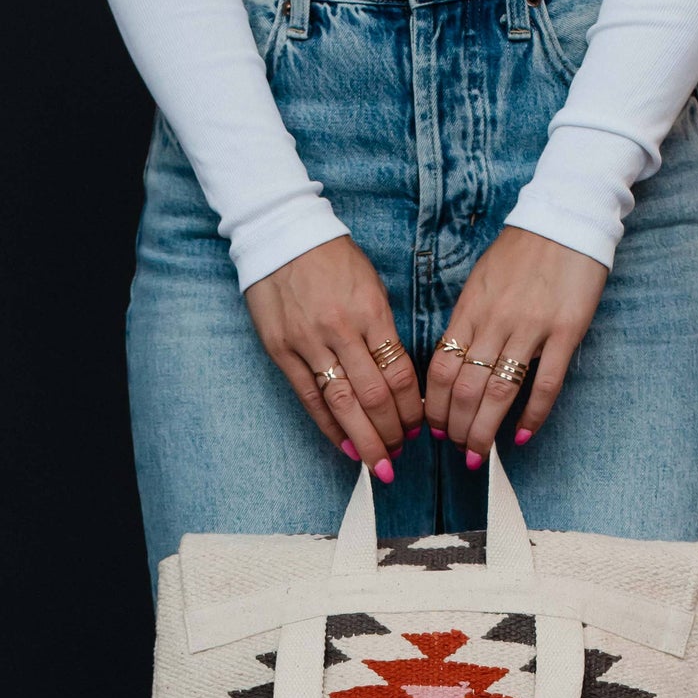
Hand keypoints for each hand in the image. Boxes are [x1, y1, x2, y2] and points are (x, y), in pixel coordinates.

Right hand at [245, 237, 422, 478]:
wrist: (280, 233)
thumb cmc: (332, 258)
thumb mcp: (370, 285)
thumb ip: (383, 330)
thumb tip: (398, 378)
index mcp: (370, 311)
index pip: (398, 372)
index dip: (410, 408)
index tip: (417, 427)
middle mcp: (340, 330)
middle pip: (373, 395)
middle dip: (390, 433)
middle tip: (399, 456)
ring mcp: (308, 342)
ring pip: (342, 403)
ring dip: (363, 439)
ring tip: (378, 463)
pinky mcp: (281, 350)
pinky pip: (309, 398)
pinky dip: (328, 427)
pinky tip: (344, 446)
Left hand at [425, 227, 608, 464]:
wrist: (565, 219)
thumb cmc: (520, 252)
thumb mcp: (481, 281)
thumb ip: (467, 321)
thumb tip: (453, 361)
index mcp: (470, 310)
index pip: (442, 368)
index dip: (435, 405)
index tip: (435, 428)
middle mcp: (495, 321)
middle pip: (466, 388)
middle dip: (457, 426)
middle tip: (458, 449)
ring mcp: (531, 327)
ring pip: (499, 391)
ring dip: (485, 429)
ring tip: (480, 453)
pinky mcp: (566, 331)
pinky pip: (545, 383)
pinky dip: (533, 415)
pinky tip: (523, 435)